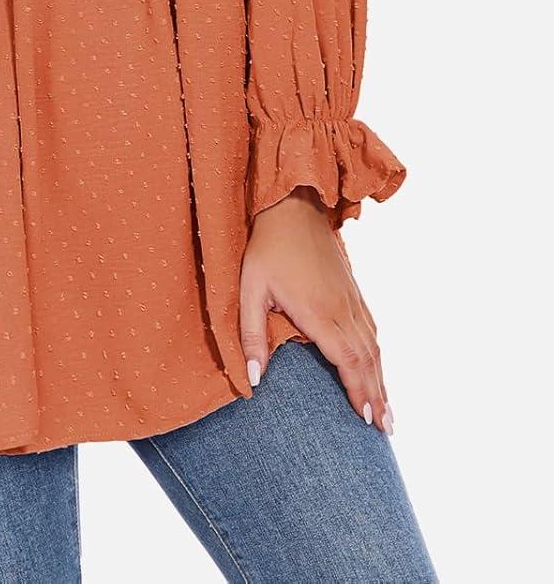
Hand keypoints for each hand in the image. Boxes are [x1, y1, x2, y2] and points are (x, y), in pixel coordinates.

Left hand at [238, 187, 393, 434]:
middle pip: (367, 360)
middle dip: (377, 396)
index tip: (368, 422)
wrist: (292, 207)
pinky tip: (379, 369)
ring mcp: (351, 299)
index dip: (358, 392)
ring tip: (389, 413)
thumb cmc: (267, 249)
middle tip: (387, 432)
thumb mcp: (250, 290)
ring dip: (382, 380)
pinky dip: (378, 355)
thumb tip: (254, 380)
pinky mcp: (352, 290)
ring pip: (373, 346)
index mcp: (319, 313)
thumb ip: (250, 336)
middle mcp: (343, 309)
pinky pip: (372, 329)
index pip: (346, 361)